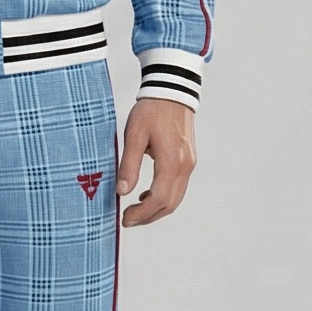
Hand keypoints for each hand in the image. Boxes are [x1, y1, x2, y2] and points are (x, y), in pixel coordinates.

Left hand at [118, 98, 196, 227]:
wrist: (171, 91)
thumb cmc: (151, 110)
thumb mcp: (134, 135)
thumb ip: (129, 165)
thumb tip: (122, 191)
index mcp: (171, 161)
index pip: (158, 199)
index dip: (142, 214)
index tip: (125, 219)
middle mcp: (185, 166)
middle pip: (169, 204)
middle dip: (148, 217)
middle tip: (127, 220)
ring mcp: (189, 164)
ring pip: (176, 198)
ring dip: (156, 209)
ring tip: (135, 211)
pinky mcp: (188, 161)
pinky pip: (178, 187)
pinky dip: (164, 197)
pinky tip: (147, 195)